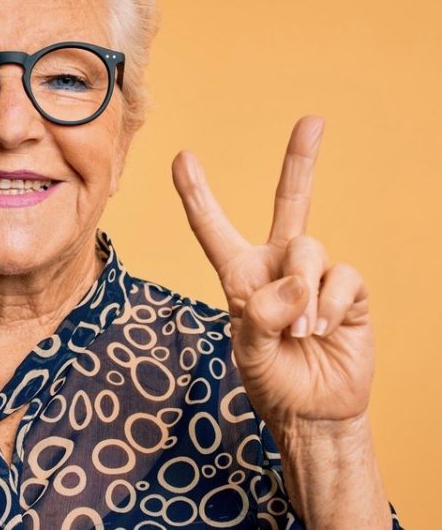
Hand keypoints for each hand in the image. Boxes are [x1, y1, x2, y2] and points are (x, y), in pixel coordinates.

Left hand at [172, 116, 374, 435]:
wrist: (314, 411)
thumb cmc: (272, 380)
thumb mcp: (247, 353)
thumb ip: (258, 317)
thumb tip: (294, 284)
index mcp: (240, 275)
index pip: (213, 229)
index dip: (197, 194)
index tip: (182, 158)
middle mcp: (278, 266)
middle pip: (290, 202)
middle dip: (301, 161)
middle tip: (313, 121)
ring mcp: (315, 275)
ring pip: (309, 247)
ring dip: (301, 293)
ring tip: (300, 333)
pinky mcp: (348, 290)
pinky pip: (342, 275)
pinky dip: (328, 304)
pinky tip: (322, 330)